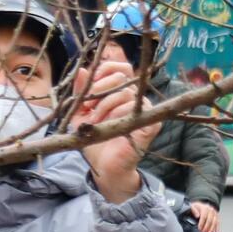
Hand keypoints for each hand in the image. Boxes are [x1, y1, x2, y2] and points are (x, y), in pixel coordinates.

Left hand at [69, 60, 155, 202]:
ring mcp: (146, 109)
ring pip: (124, 92)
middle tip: (88, 107)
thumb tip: (81, 70)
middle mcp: (136, 97)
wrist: (103, 164)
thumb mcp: (80, 113)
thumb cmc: (95, 137)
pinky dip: (116, 114)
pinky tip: (109, 125)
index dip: (103, 70)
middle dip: (98, 89)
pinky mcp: (152, 122)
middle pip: (121, 75)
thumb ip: (80, 92)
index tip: (88, 84)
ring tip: (96, 121)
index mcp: (121, 91)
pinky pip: (134, 106)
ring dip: (103, 106)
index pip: (120, 67)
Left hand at [189, 200, 219, 231]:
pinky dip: (217, 228)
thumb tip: (197, 216)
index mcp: (205, 208)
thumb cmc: (197, 207)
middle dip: (206, 228)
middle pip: (210, 220)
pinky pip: (218, 223)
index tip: (199, 229)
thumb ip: (194, 210)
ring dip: (212, 229)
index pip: (204, 217)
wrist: (202, 205)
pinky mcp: (217, 216)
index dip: (201, 223)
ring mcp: (215, 213)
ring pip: (215, 222)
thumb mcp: (193, 207)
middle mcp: (211, 211)